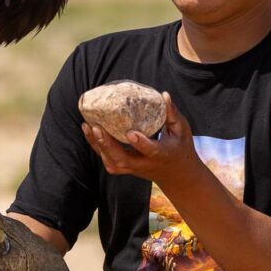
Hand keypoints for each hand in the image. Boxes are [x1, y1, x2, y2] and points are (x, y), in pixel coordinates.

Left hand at [82, 92, 201, 186]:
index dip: (140, 143)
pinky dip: (97, 148)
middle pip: (123, 160)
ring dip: (98, 146)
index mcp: (162, 154)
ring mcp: (134, 169)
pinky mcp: (126, 169)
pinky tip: (89, 132)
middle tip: (96, 127)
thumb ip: (172, 113)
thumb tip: (164, 94)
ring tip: (88, 126)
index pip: (151, 151)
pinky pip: (108, 161)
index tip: (130, 132)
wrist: (176, 176)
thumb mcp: (182, 130)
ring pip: (112, 163)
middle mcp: (145, 164)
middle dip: (108, 145)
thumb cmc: (180, 148)